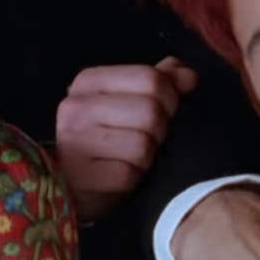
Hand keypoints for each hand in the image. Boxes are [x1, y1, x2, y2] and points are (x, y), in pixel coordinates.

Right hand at [54, 56, 196, 219]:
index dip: (169, 97)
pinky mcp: (81, 176)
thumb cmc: (106, 137)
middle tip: (145, 138)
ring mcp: (74, 142)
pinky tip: (121, 175)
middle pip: (150, 111)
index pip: (150, 78)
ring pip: (143, 145)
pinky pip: (129, 174)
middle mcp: (76, 107)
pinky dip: (134, 177)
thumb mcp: (128, 102)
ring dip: (147, 156)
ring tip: (132, 157)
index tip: (162, 111)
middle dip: (158, 130)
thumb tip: (188, 75)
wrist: (71, 183)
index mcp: (88, 81)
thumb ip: (160, 82)